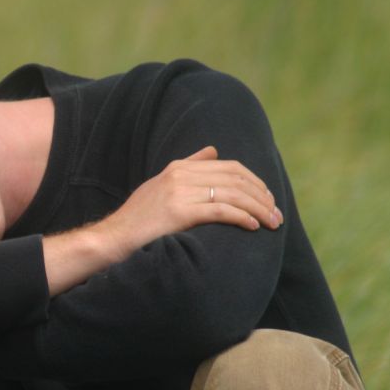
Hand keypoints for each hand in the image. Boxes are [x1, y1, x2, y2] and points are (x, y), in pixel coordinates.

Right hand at [96, 146, 280, 261]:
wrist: (112, 239)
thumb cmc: (138, 220)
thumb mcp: (161, 186)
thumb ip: (188, 167)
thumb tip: (213, 151)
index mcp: (179, 167)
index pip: (229, 167)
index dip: (254, 182)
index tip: (268, 199)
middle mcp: (180, 175)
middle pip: (236, 179)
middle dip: (261, 197)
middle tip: (277, 215)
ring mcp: (179, 192)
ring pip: (232, 194)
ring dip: (258, 209)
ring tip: (272, 223)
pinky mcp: (179, 212)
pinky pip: (220, 211)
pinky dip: (241, 218)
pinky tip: (253, 227)